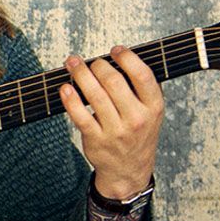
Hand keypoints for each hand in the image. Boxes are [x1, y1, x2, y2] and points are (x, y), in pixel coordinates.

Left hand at [59, 47, 163, 198]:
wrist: (129, 170)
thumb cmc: (138, 134)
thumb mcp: (151, 112)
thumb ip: (141, 88)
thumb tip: (120, 58)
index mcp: (154, 107)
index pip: (142, 75)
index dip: (127, 58)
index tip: (115, 50)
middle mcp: (137, 119)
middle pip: (114, 82)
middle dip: (98, 65)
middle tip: (90, 62)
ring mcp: (116, 131)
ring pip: (94, 95)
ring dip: (80, 74)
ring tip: (72, 63)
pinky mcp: (97, 140)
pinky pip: (80, 115)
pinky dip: (70, 99)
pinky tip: (65, 88)